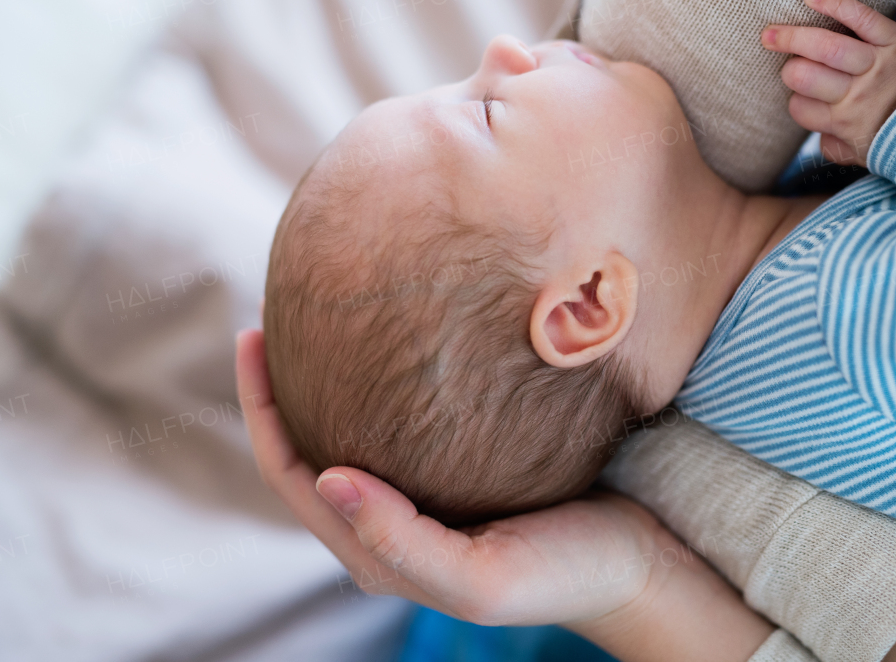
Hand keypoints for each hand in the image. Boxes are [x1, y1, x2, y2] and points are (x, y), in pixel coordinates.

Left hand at [234, 329, 698, 635]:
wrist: (645, 561)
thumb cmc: (569, 573)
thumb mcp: (484, 579)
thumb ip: (402, 543)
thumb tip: (329, 479)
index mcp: (381, 553)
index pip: (295, 475)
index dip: (261, 411)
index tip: (250, 335)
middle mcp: (392, 523)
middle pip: (309, 451)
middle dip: (279, 391)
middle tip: (268, 317)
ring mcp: (426, 495)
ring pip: (352, 433)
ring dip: (324, 384)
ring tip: (317, 320)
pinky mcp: (465, 466)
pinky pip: (403, 419)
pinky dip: (381, 380)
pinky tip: (393, 339)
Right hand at [761, 0, 895, 165]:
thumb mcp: (873, 156)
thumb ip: (840, 151)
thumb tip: (819, 141)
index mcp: (847, 123)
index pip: (800, 109)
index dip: (797, 101)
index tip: (804, 98)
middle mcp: (858, 94)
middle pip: (804, 77)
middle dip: (790, 71)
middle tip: (790, 67)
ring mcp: (878, 64)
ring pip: (825, 47)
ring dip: (792, 37)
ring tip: (771, 34)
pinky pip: (862, 17)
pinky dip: (835, 3)